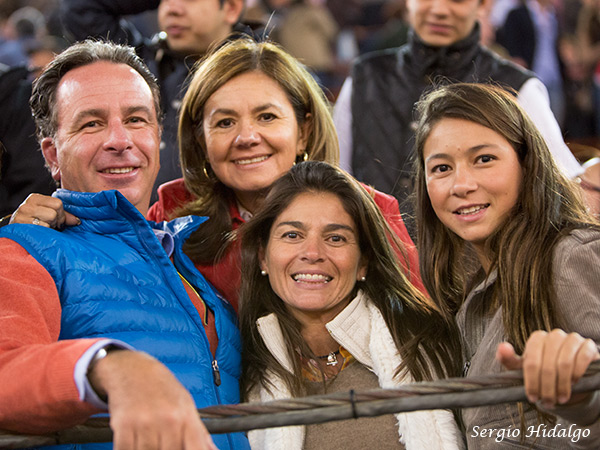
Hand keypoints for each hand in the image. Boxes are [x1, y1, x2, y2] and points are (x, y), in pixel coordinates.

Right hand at [10, 194, 79, 228]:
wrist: (15, 234)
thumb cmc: (34, 224)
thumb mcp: (47, 215)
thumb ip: (63, 215)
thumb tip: (77, 221)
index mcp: (35, 198)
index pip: (58, 203)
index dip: (61, 214)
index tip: (57, 221)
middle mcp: (28, 204)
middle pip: (54, 211)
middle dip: (56, 221)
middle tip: (50, 226)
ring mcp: (23, 213)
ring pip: (50, 218)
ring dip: (50, 227)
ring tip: (43, 228)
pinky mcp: (20, 223)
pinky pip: (42, 227)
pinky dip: (44, 232)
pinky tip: (38, 233)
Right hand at [89, 350, 216, 449]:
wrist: (133, 368)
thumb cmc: (163, 389)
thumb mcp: (186, 405)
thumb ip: (199, 432)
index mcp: (187, 417)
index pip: (196, 449)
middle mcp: (169, 420)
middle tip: (162, 442)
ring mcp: (146, 422)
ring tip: (149, 439)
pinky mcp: (124, 425)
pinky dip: (128, 449)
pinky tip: (133, 442)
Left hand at [497, 329, 599, 406]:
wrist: (568, 378)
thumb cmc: (542, 372)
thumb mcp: (523, 368)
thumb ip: (509, 359)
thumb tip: (502, 347)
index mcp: (537, 338)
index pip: (531, 361)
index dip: (531, 382)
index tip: (532, 397)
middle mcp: (554, 335)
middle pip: (547, 365)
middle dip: (546, 388)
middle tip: (547, 402)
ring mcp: (572, 338)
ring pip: (564, 363)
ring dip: (562, 385)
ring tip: (560, 398)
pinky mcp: (588, 345)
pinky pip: (583, 359)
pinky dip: (577, 374)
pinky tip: (574, 383)